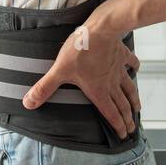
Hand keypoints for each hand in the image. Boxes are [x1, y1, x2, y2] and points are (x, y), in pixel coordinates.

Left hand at [22, 16, 140, 139]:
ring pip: (129, 88)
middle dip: (127, 118)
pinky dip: (135, 67)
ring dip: (133, 100)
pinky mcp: (121, 55)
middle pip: (122, 104)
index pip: (110, 113)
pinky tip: (136, 70)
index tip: (123, 135)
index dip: (117, 125)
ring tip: (137, 109)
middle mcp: (111, 83)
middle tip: (132, 129)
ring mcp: (118, 69)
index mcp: (98, 90)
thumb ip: (44, 88)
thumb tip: (28, 104)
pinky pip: (131, 63)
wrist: (100, 29)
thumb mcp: (59, 70)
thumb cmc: (79, 50)